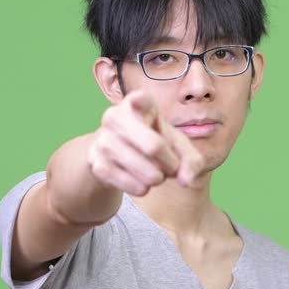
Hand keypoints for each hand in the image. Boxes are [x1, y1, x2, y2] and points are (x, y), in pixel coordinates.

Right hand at [86, 90, 205, 194]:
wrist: (117, 156)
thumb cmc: (154, 142)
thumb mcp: (177, 146)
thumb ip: (192, 161)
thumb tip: (186, 180)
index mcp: (138, 103)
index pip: (139, 100)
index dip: (139, 102)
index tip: (137, 101)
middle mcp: (115, 116)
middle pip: (154, 147)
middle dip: (172, 165)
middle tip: (172, 168)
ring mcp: (103, 140)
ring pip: (148, 172)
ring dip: (159, 179)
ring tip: (156, 173)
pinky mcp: (96, 164)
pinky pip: (135, 186)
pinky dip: (144, 188)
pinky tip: (140, 181)